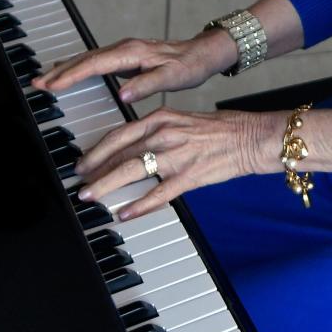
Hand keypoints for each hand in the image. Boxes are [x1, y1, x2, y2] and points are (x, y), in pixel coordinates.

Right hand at [31, 33, 231, 103]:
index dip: (71, 75)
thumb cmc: (189, 66)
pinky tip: (68, 72)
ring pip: (87, 58)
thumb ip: (148, 85)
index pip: (94, 64)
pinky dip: (78, 67)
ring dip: (65, 68)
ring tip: (44, 79)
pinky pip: (95, 61)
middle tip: (37, 84)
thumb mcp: (173, 77)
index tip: (53, 85)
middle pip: (84, 59)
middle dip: (59, 71)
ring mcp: (123, 51)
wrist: (202, 53)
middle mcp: (124, 48)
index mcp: (132, 53)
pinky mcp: (125, 57)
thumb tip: (123, 93)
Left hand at [75, 107, 276, 219]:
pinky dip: (138, 205)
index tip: (83, 163)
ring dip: (107, 186)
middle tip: (80, 184)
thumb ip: (155, 132)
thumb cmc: (220, 130)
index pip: (118, 134)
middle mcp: (164, 134)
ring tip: (91, 197)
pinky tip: (124, 214)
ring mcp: (176, 155)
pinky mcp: (189, 176)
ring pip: (132, 171)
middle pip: (119, 153)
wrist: (251, 137)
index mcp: (160, 118)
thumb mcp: (181, 120)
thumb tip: (130, 148)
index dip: (96, 151)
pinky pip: (158, 193)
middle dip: (94, 170)